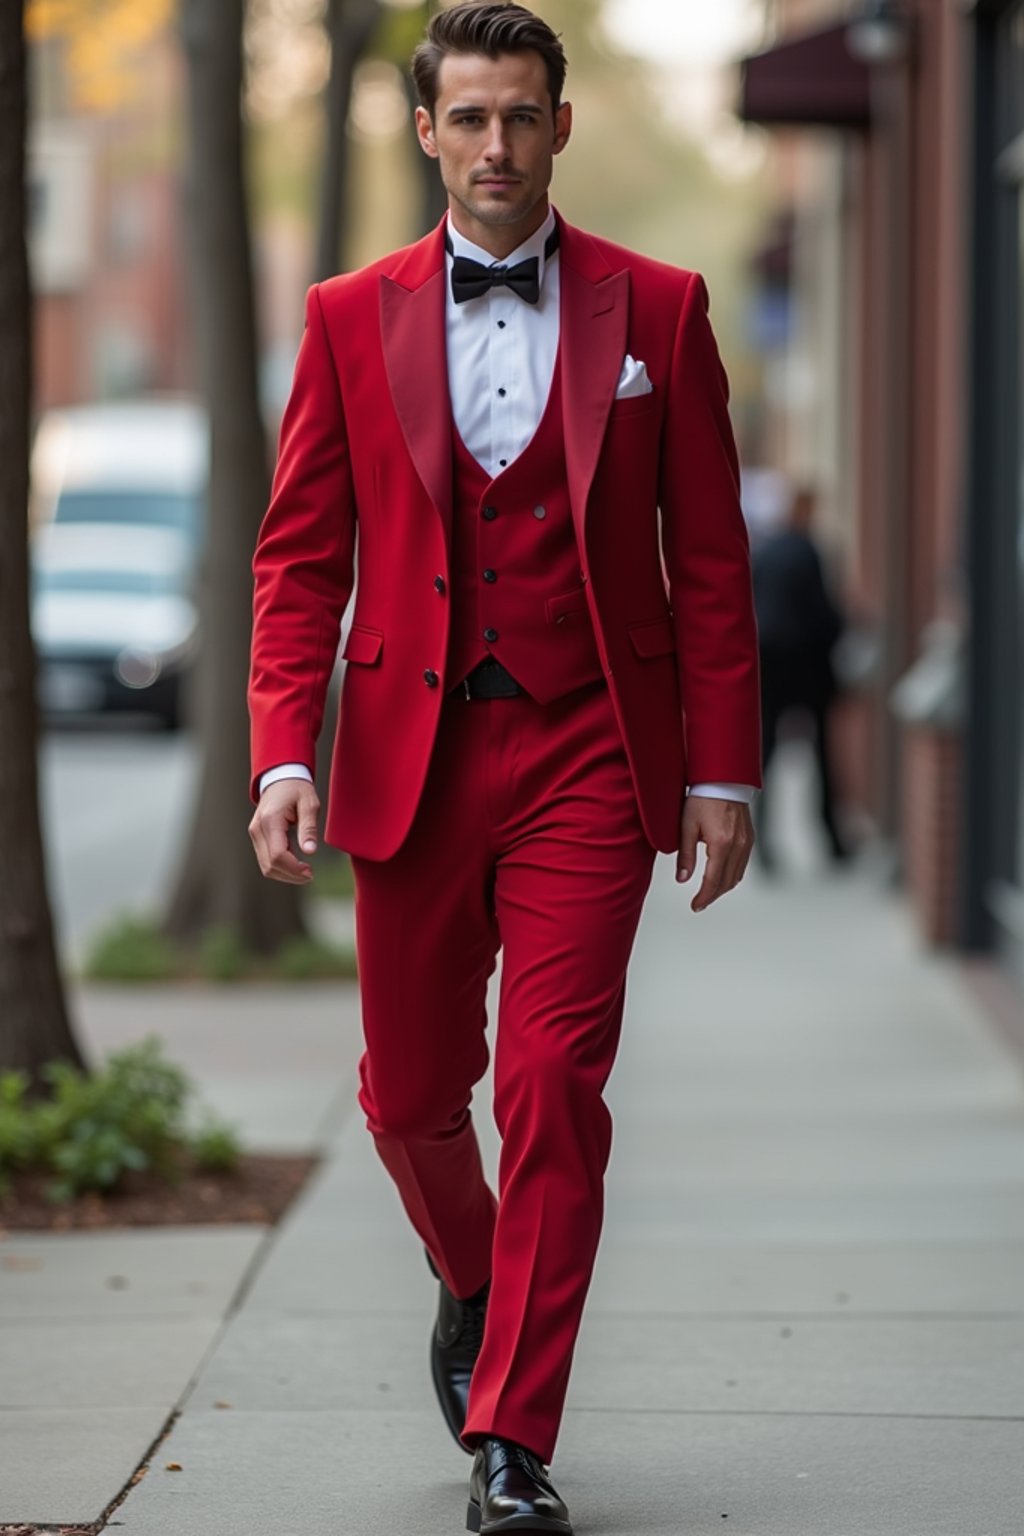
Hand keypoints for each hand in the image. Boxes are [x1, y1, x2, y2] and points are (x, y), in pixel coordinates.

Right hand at [248, 779, 320, 883]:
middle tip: (310, 875)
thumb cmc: (296, 788)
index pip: (278, 855)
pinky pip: (265, 860)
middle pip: (270, 865)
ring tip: (304, 873)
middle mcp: (258, 829)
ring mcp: (255, 834)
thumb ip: (309, 828)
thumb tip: (310, 851)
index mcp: (270, 820)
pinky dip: (280, 868)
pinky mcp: (257, 838)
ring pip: (265, 867)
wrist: (280, 778)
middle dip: (291, 875)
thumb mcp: (309, 804)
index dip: (294, 868)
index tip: (310, 871)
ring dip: (285, 875)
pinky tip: (295, 865)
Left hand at [675, 796, 754, 912]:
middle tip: (699, 903)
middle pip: (726, 882)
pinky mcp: (750, 838)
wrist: (722, 779)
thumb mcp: (687, 826)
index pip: (713, 880)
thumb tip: (682, 879)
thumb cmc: (703, 798)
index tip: (695, 906)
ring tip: (709, 893)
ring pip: (737, 876)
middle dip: (712, 896)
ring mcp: (747, 842)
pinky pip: (743, 865)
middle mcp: (738, 845)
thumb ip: (685, 855)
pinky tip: (722, 877)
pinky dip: (732, 876)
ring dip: (723, 888)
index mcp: (721, 844)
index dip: (704, 897)